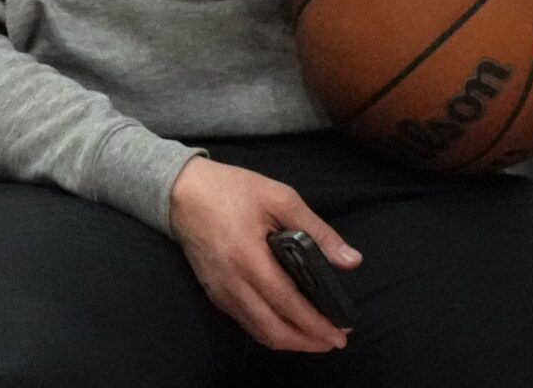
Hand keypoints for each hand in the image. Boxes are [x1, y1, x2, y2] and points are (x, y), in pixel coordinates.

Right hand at [167, 157, 361, 352]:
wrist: (181, 190)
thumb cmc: (230, 189)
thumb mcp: (279, 197)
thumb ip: (317, 230)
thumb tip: (351, 260)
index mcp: (248, 258)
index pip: (288, 304)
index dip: (316, 324)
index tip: (341, 333)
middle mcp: (232, 283)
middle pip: (273, 330)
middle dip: (307, 342)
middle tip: (333, 341)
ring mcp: (220, 291)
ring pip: (258, 332)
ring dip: (289, 341)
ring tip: (314, 337)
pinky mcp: (214, 292)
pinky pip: (244, 322)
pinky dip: (269, 330)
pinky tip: (285, 323)